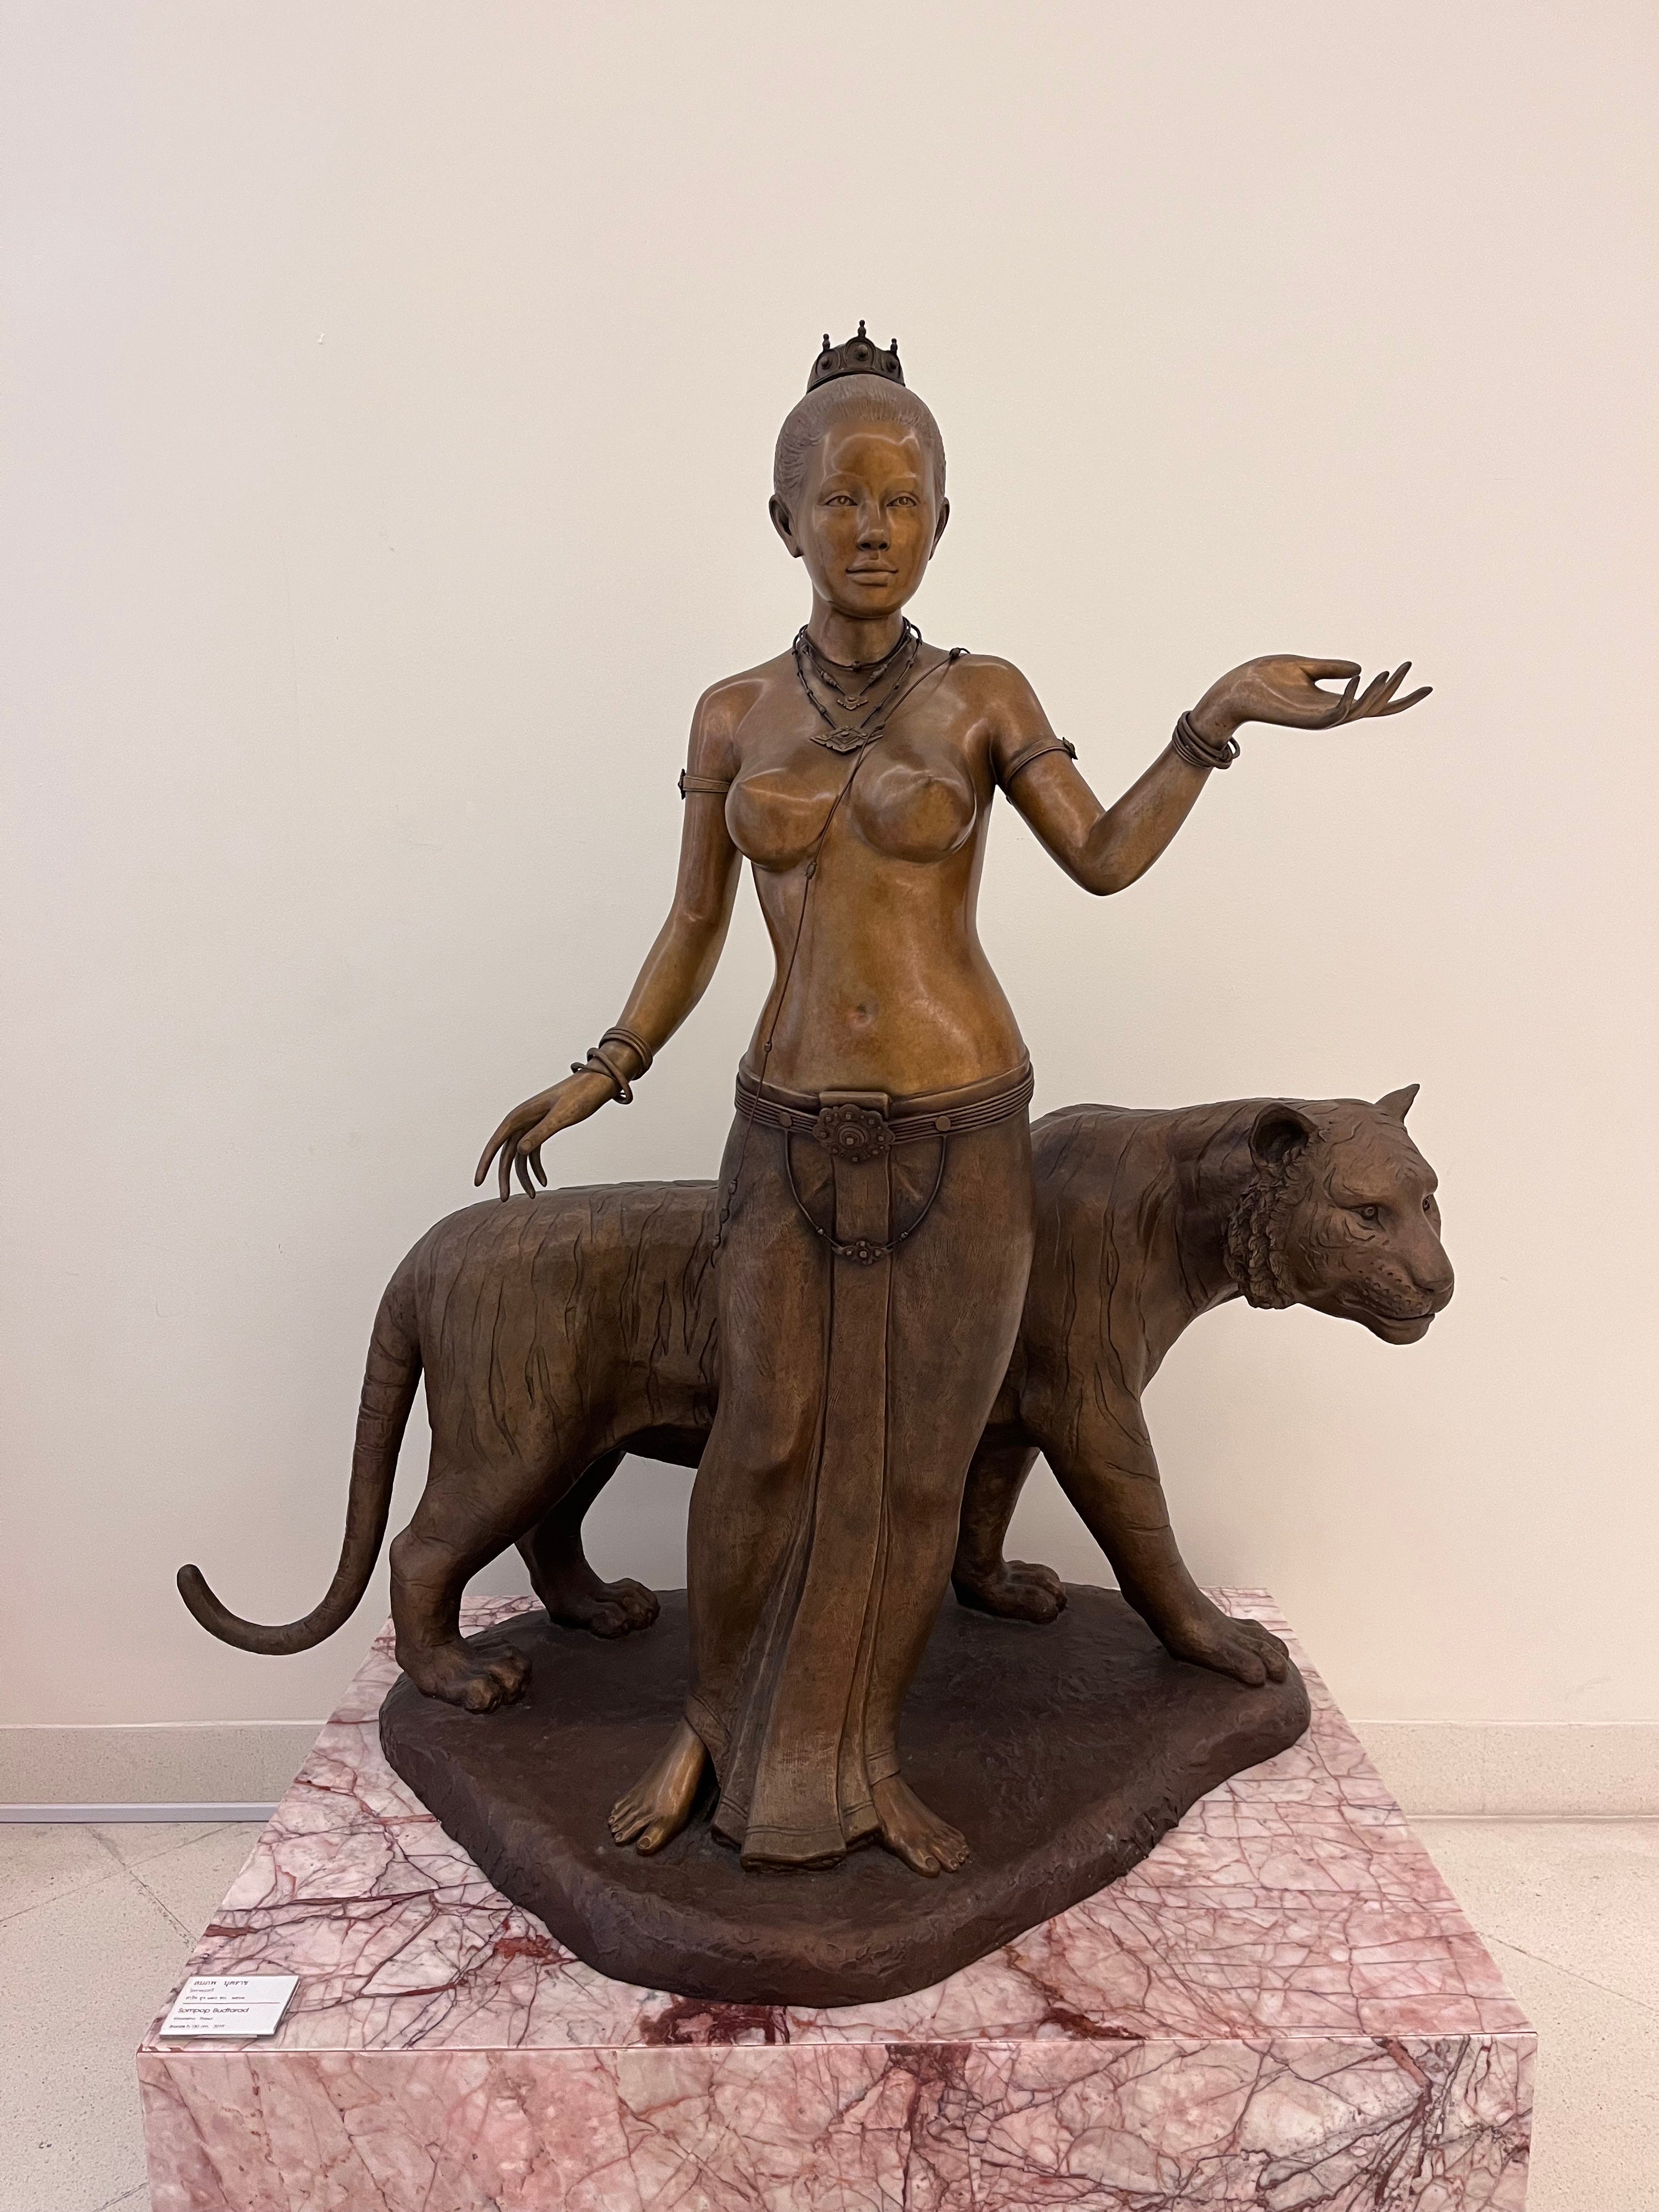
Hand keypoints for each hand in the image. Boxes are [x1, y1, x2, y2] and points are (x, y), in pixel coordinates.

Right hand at [475, 1068, 615, 1201]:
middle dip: (505, 1177)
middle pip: (506, 1154)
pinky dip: (536, 1168)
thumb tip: (518, 1151)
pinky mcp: (542, 1129)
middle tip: (505, 1199)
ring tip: (532, 1196)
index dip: (485, 1163)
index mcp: (520, 1116)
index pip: (496, 1143)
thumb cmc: (580, 1096)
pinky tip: (544, 1181)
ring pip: (519, 1156)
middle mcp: (521, 1121)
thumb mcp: (561, 1116)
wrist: (596, 1084)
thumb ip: (540, 1133)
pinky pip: (533, 1152)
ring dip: (524, 1176)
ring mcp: (531, 1125)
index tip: (478, 1182)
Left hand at [1190, 655, 1429, 742]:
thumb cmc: (1265, 678)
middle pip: (1374, 709)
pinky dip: (1350, 696)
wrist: (1235, 688)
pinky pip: (1336, 712)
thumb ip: (1332, 668)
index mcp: (1333, 702)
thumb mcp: (1305, 666)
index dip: (1400, 696)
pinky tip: (1360, 677)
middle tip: (1407, 666)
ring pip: (1359, 711)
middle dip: (1395, 692)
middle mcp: (1330, 714)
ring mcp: (1319, 719)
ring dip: (1377, 692)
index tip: (1425, 685)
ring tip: (1389, 671)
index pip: (1374, 704)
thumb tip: (1359, 668)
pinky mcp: (1305, 718)